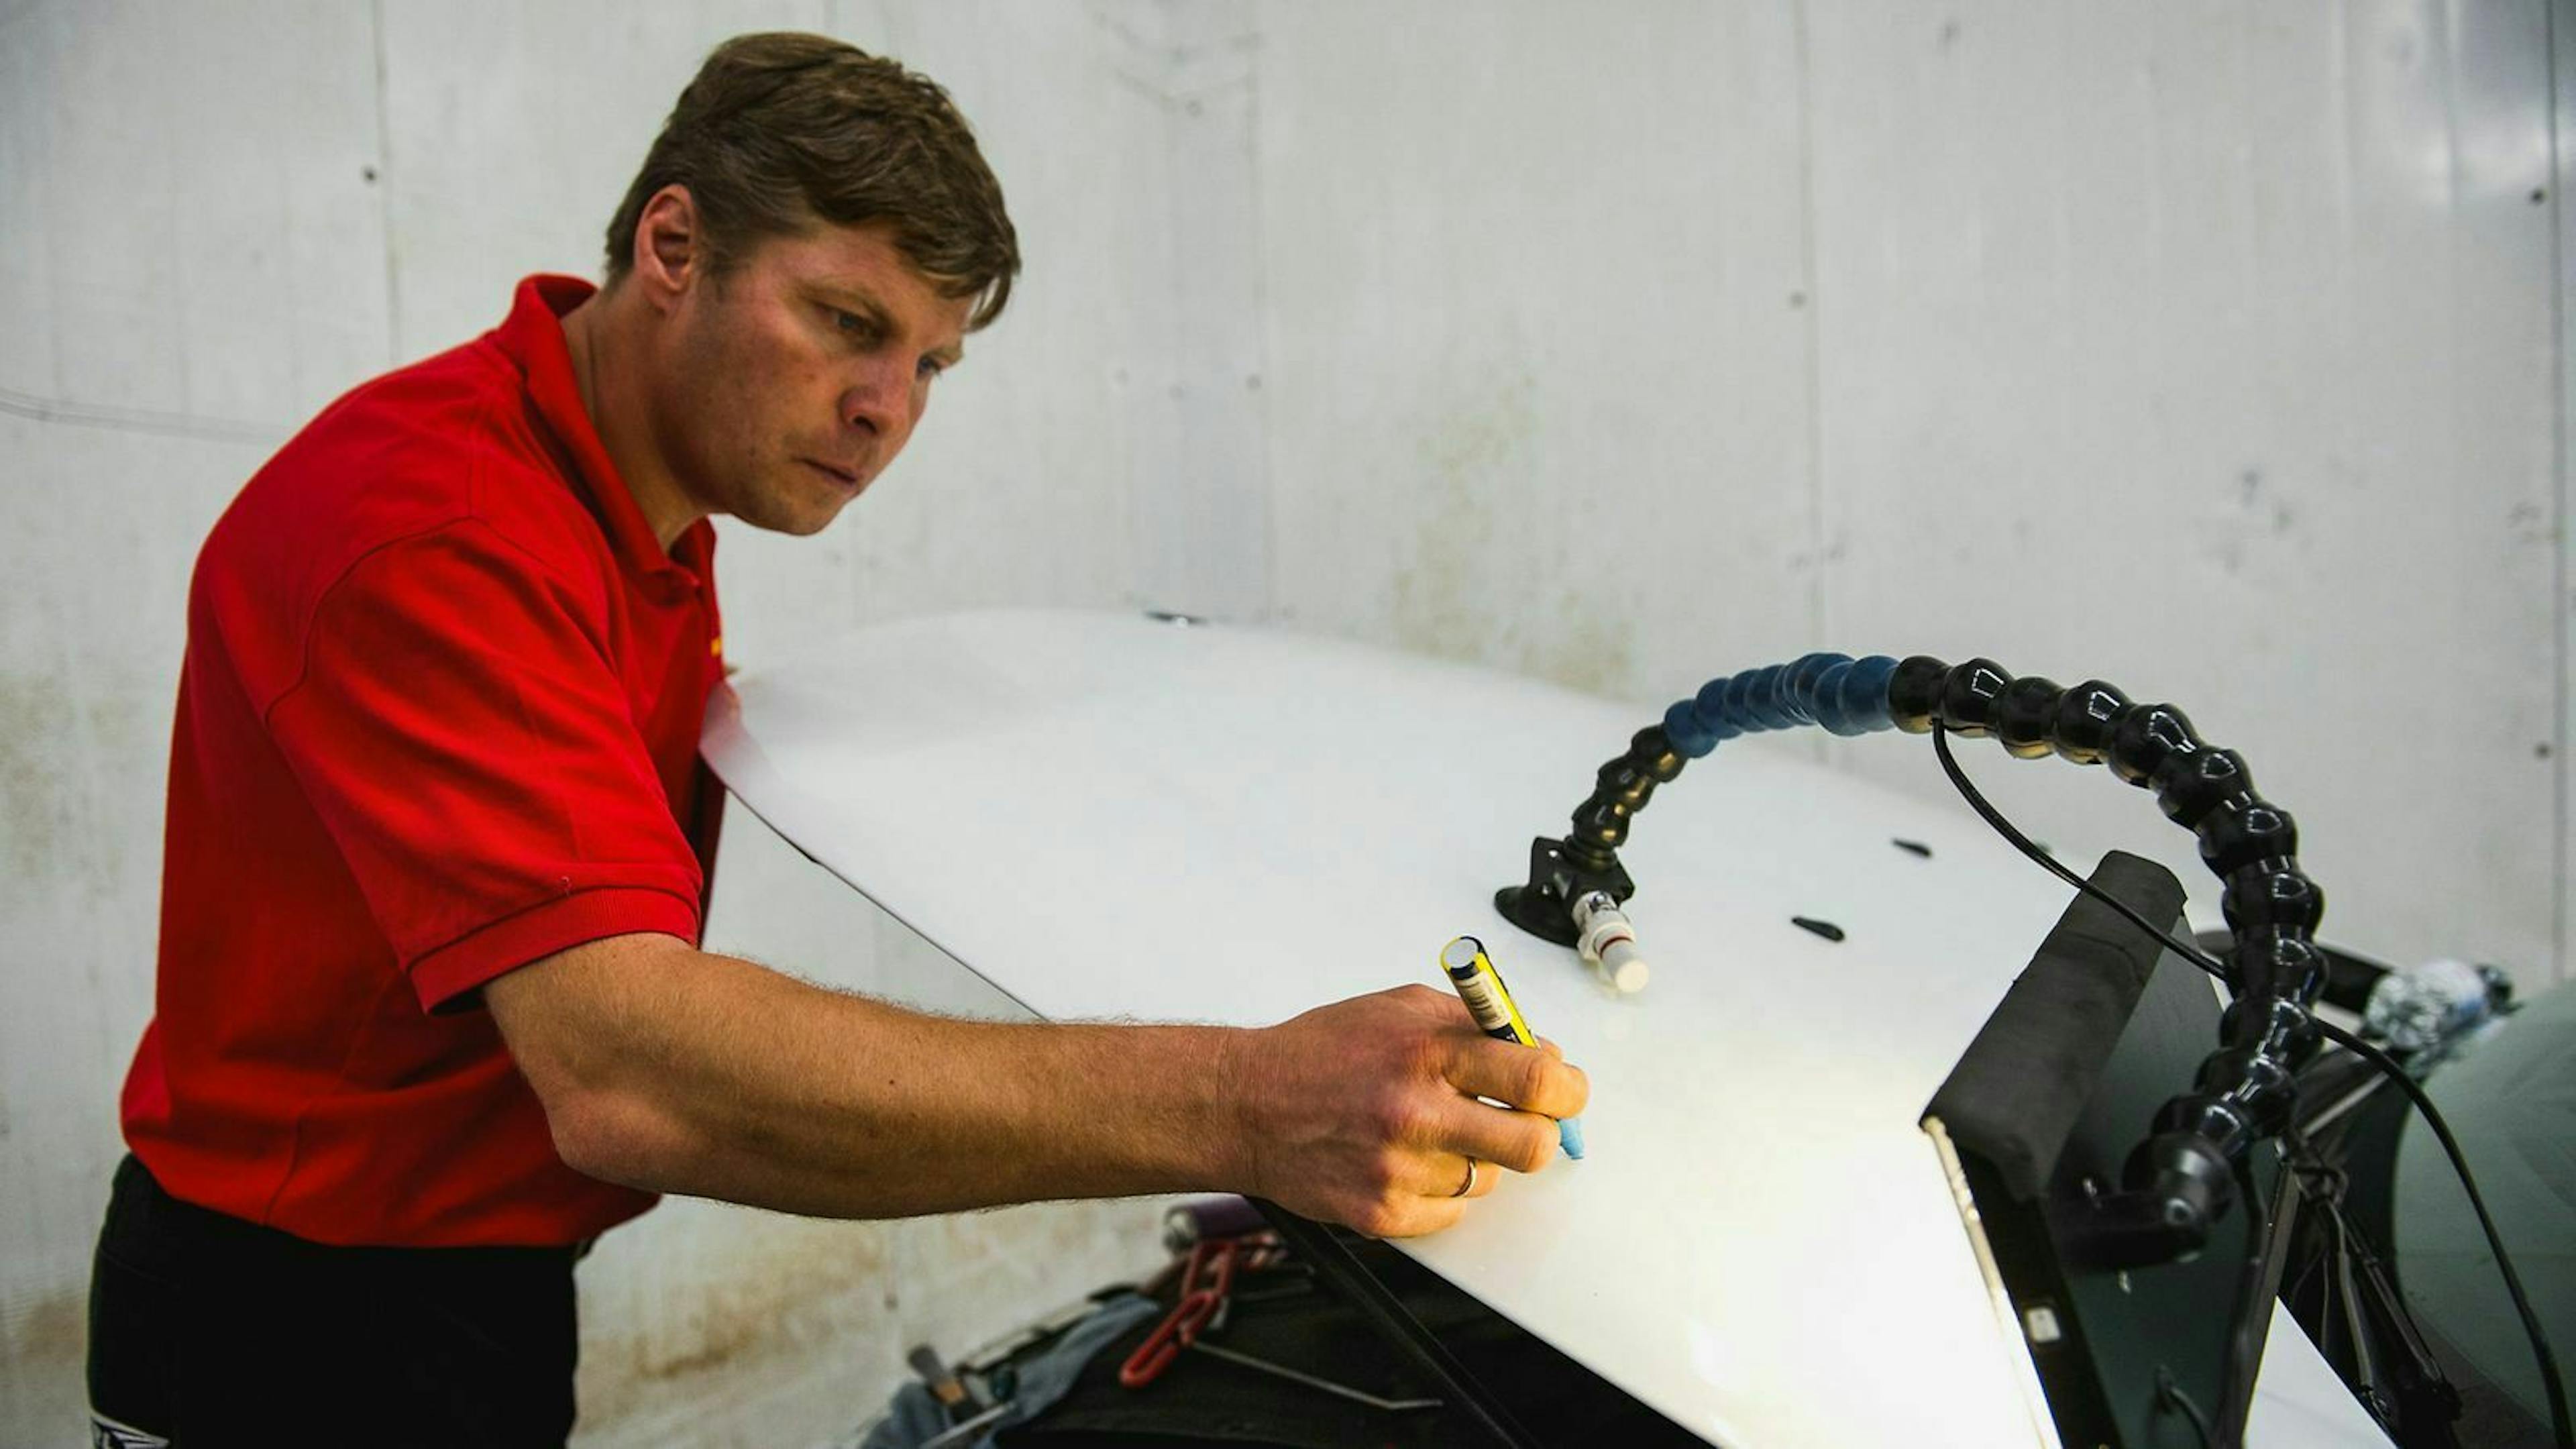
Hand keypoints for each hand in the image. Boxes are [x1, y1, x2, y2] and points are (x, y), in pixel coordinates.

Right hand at [1221, 984, 1589, 1236]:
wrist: (1245, 1105)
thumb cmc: (1321, 1052)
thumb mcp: (1399, 1008)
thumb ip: (1475, 1025)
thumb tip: (1542, 1054)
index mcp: (1426, 1051)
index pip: (1537, 1077)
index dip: (1567, 1087)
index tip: (1564, 1089)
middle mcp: (1415, 1112)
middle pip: (1533, 1144)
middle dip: (1538, 1131)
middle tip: (1519, 1119)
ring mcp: (1399, 1170)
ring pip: (1491, 1180)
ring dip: (1477, 1158)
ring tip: (1432, 1132)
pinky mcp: (1383, 1215)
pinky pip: (1452, 1213)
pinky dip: (1441, 1190)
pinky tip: (1405, 1160)